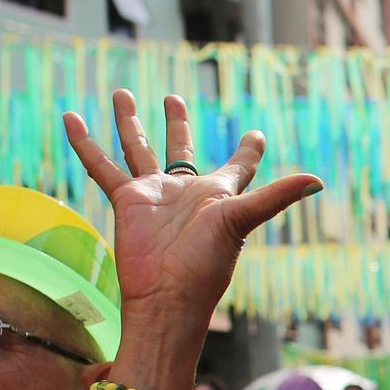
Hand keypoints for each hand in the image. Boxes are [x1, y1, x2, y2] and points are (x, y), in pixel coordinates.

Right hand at [63, 89, 321, 332]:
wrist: (166, 296)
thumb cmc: (207, 264)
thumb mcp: (242, 220)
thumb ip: (276, 197)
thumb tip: (318, 179)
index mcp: (219, 194)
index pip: (238, 165)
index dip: (248, 150)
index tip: (256, 134)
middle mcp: (186, 192)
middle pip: (179, 147)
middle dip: (177, 124)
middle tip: (174, 97)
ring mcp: (154, 195)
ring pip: (138, 148)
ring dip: (129, 122)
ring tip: (121, 93)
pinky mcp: (126, 201)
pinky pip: (101, 166)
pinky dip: (85, 143)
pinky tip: (70, 117)